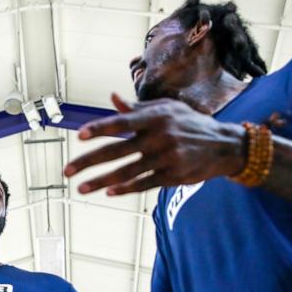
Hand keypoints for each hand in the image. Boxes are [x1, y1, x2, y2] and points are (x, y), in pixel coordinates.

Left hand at [64, 93, 246, 195]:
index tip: (79, 135)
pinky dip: (125, 189)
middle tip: (67, 170)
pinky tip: (108, 192)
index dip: (100, 128)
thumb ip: (137, 109)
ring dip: (101, 181)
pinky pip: (143, 184)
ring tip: (81, 187)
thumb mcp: (167, 109)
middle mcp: (159, 137)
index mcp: (155, 117)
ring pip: (126, 172)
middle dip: (88, 161)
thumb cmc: (189, 123)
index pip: (121, 123)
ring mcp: (165, 158)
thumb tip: (112, 98)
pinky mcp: (172, 176)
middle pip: (116, 151)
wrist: (224, 146)